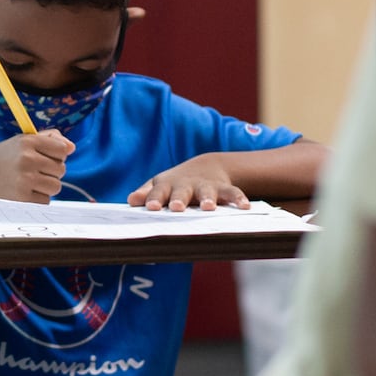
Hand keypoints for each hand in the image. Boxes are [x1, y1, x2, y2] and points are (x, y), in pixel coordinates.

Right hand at [0, 129, 73, 202]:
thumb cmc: (0, 159)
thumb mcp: (20, 142)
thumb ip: (47, 139)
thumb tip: (71, 147)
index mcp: (27, 142)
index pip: (62, 149)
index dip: (58, 155)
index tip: (47, 157)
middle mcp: (27, 159)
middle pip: (61, 169)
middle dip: (51, 172)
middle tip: (32, 171)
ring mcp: (24, 180)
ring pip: (56, 186)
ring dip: (46, 187)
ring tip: (28, 183)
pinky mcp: (22, 199)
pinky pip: (45, 201)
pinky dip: (37, 199)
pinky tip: (21, 193)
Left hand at [129, 156, 248, 210]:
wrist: (205, 168)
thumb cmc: (175, 184)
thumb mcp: (160, 186)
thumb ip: (146, 193)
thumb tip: (130, 201)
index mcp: (167, 186)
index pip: (157, 192)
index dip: (152, 199)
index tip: (149, 208)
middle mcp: (186, 185)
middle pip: (181, 191)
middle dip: (178, 199)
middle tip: (176, 208)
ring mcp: (205, 187)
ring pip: (207, 192)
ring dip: (208, 198)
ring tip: (209, 207)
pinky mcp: (223, 189)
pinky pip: (232, 193)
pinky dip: (238, 199)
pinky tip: (245, 207)